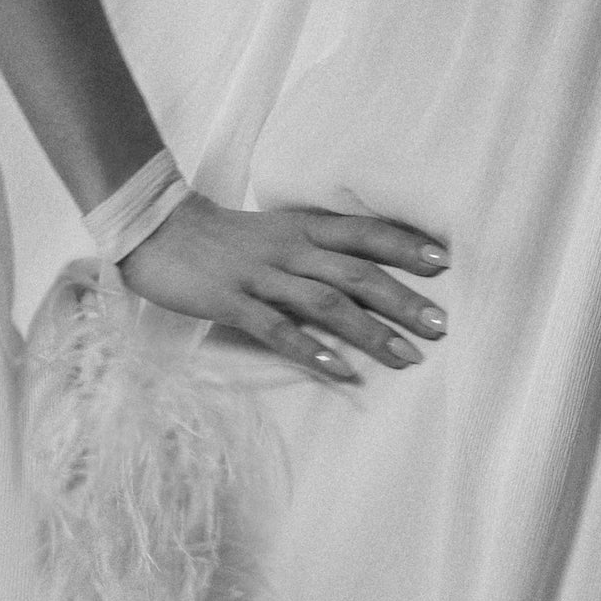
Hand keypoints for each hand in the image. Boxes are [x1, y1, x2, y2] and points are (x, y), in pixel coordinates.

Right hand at [118, 195, 449, 379]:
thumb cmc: (225, 239)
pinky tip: (342, 372)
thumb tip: (369, 269)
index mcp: (303, 229)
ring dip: (371, 331)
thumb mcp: (278, 231)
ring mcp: (261, 276)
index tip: (445, 263)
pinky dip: (312, 352)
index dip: (405, 245)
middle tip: (441, 326)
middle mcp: (289, 250)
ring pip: (326, 303)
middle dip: (403, 300)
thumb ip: (319, 248)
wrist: (155, 230)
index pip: (364, 232)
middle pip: (357, 272)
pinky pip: (278, 329)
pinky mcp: (232, 302)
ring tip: (407, 358)